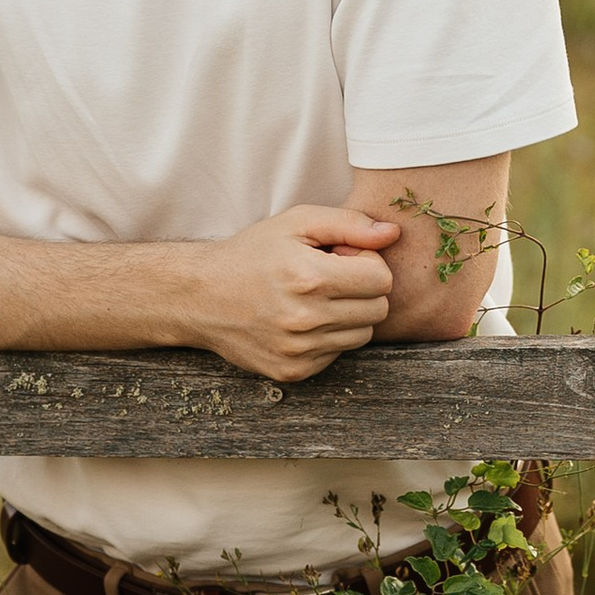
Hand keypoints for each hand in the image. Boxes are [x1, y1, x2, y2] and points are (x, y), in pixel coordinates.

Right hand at [183, 206, 401, 380]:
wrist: (202, 296)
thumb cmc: (252, 253)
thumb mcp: (297, 222)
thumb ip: (349, 224)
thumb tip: (392, 234)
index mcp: (310, 278)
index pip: (381, 279)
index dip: (368, 262)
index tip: (343, 257)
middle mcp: (305, 319)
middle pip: (378, 309)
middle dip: (363, 289)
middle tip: (331, 277)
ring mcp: (299, 350)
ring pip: (362, 335)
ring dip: (348, 315)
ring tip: (316, 298)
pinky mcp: (293, 372)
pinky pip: (337, 354)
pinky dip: (328, 337)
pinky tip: (302, 319)